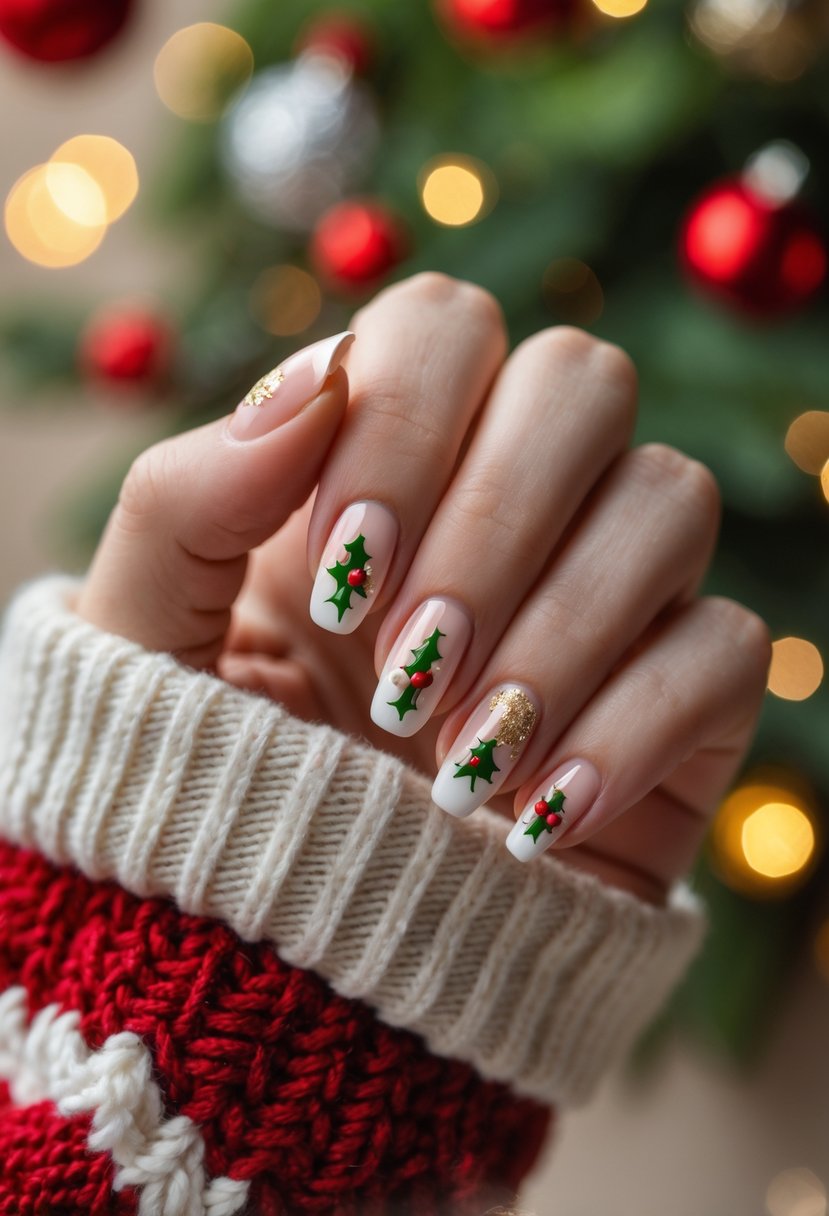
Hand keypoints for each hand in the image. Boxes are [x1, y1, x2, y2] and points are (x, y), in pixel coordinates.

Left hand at [75, 272, 771, 904]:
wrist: (300, 936)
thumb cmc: (212, 774)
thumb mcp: (147, 647)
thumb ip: (184, 500)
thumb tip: (314, 382)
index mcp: (381, 462)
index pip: (445, 325)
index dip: (406, 425)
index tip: (342, 577)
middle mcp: (510, 503)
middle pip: (584, 380)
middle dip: (493, 523)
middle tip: (405, 667)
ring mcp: (609, 594)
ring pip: (670, 498)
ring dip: (560, 631)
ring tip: (456, 762)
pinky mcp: (681, 700)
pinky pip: (726, 650)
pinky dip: (633, 729)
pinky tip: (532, 818)